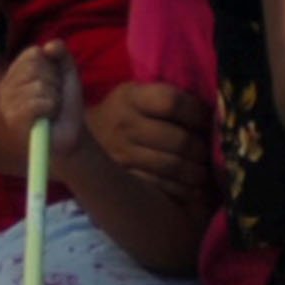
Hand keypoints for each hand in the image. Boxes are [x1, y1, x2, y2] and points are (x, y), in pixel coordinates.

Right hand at [0, 41, 83, 148]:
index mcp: (14, 72)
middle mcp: (5, 87)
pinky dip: (51, 109)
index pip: (33, 53)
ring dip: (54, 98)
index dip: (52, 66)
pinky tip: (48, 118)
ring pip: (39, 86)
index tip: (54, 82)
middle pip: (36, 67)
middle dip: (54, 83)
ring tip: (51, 109)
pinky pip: (37, 103)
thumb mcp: (67, 73)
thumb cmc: (65, 104)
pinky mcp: (13, 121)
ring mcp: (7, 104)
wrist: (70, 134)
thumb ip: (61, 53)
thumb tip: (48, 46)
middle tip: (54, 98)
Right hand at [86, 79, 210, 205]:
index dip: (197, 113)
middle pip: (178, 140)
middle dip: (201, 149)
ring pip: (173, 166)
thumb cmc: (119, 114)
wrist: (74, 138)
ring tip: (202, 171)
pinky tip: (191, 189)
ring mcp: (122, 155)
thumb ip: (164, 98)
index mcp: (130, 98)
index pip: (172, 102)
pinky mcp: (123, 179)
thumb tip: (210, 110)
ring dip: (196, 172)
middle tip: (208, 152)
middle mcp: (125, 125)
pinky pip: (161, 187)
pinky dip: (182, 190)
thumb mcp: (133, 94)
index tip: (206, 120)